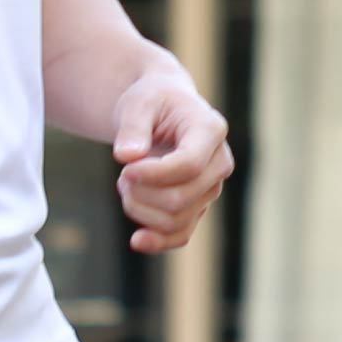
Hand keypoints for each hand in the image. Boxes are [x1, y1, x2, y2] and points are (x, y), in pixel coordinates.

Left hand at [111, 72, 232, 253]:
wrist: (161, 107)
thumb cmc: (151, 100)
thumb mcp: (138, 102)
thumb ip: (132, 126)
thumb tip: (126, 156)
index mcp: (210, 130)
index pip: (188, 165)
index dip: (153, 174)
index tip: (124, 169)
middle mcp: (218, 163)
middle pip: (181, 197)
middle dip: (141, 191)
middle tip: (122, 173)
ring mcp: (210, 187)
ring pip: (177, 219)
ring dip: (139, 208)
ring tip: (124, 183)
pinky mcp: (197, 205)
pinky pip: (182, 234)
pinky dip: (159, 240)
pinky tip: (136, 241)